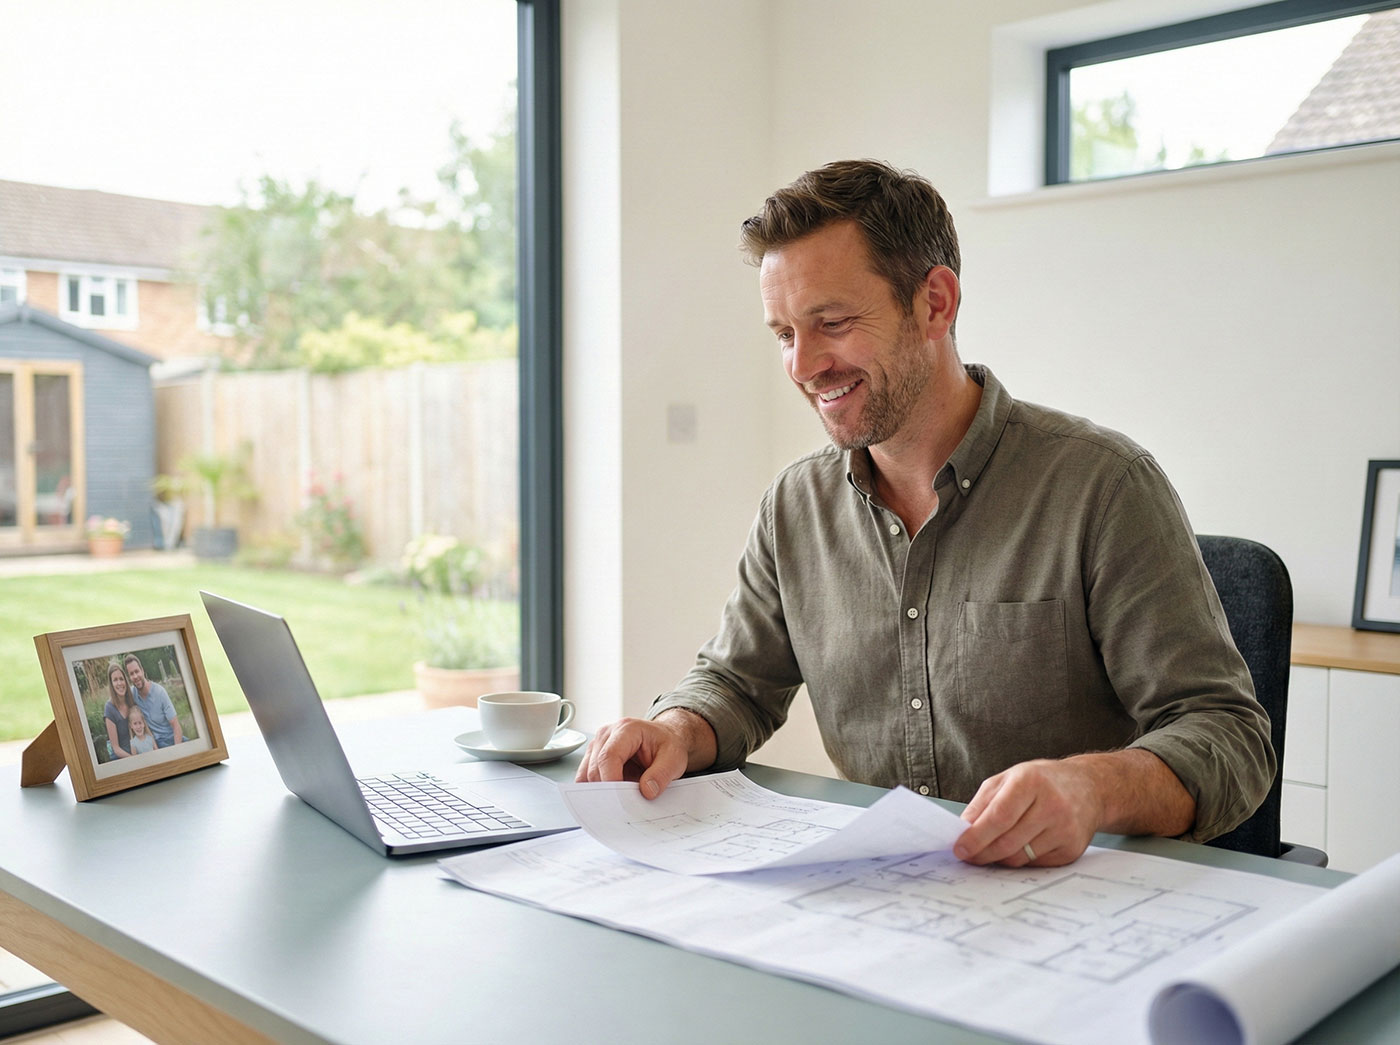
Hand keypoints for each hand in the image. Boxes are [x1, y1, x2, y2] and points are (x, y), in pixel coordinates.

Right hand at [574, 709, 716, 799]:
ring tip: (622, 797)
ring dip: (601, 791)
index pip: (608, 757)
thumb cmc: (666, 745)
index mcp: (626, 729)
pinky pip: (585, 778)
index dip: (611, 780)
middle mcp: (607, 734)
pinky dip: (596, 790)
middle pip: (595, 769)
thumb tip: (647, 791)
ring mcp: (597, 745)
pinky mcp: (592, 757)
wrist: (663, 739)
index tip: (621, 800)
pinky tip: (612, 794)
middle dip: (608, 791)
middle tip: (625, 805)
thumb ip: (662, 774)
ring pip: (586, 775)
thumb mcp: (674, 759)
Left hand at [952, 748, 1195, 866]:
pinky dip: (1021, 859)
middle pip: (1008, 842)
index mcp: (1030, 782)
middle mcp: (1052, 805)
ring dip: (1000, 858)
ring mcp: (1065, 829)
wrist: (1088, 788)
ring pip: (1020, 857)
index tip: (960, 849)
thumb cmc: (1041, 782)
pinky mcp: (1072, 849)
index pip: (999, 817)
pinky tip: (1020, 847)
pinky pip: (1035, 864)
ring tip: (991, 850)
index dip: (976, 837)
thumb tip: (962, 831)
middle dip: (983, 853)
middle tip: (969, 857)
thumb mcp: (1007, 780)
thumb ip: (982, 804)